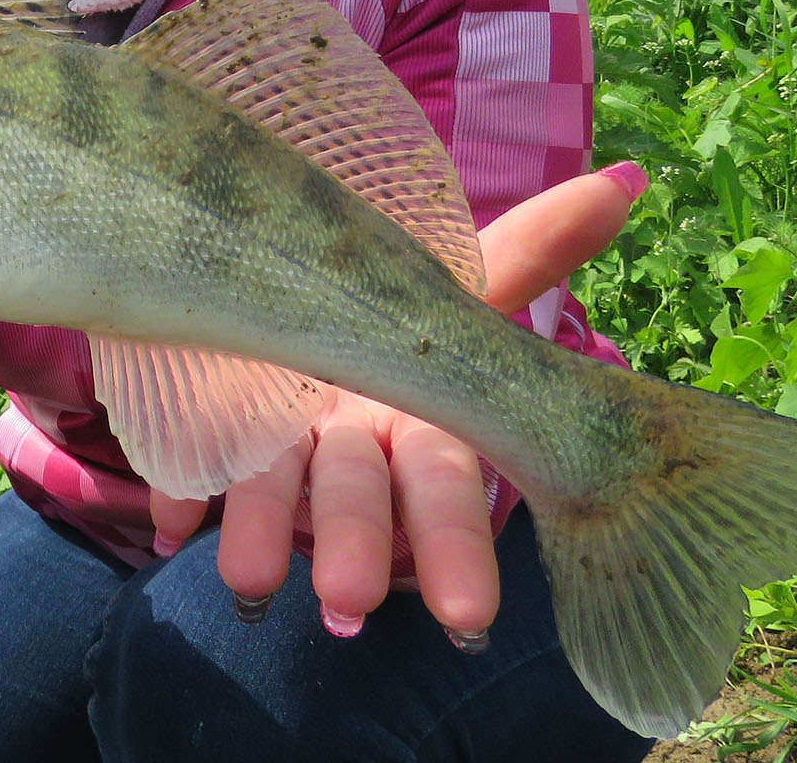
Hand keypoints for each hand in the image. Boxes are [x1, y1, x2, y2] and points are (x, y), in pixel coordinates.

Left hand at [148, 166, 642, 639]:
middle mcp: (352, 445)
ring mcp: (279, 444)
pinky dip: (181, 491)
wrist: (307, 297)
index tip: (467, 618)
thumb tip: (629, 178)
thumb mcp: (466, 279)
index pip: (448, 488)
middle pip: (361, 502)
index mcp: (418, 419)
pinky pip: (190, 467)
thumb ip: (538, 246)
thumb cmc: (399, 311)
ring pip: (276, 494)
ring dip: (264, 538)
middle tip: (347, 601)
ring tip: (246, 583)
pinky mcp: (211, 432)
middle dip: (358, 551)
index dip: (458, 552)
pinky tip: (168, 520)